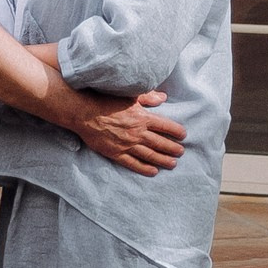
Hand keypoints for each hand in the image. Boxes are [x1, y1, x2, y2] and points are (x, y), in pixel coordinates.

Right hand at [70, 88, 185, 174]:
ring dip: (163, 160)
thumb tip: (163, 98)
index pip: (166, 126)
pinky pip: (133, 163)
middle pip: (160, 143)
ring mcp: (127, 145)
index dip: (176, 132)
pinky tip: (153, 171)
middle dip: (173, 149)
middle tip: (181, 153)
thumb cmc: (107, 100)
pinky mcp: (116, 153)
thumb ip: (148, 97)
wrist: (84, 113)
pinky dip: (144, 168)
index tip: (183, 136)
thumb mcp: (130, 95)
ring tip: (172, 164)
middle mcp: (137, 133)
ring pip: (150, 155)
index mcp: (142, 117)